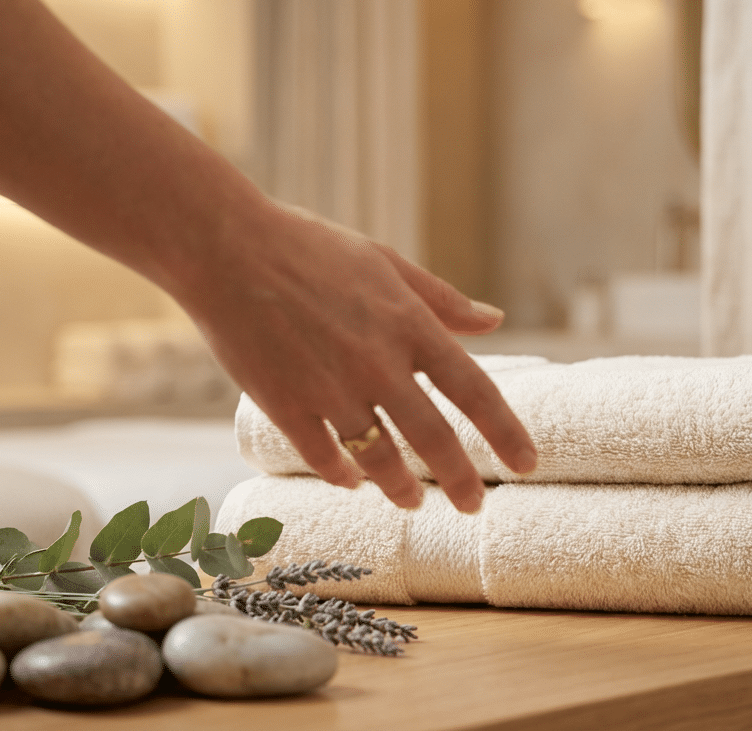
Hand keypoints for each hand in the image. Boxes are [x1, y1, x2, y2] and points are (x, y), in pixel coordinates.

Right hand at [166, 199, 537, 513]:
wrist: (224, 247)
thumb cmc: (308, 247)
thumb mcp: (385, 261)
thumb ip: (441, 299)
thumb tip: (494, 320)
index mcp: (408, 323)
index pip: (473, 389)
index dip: (505, 432)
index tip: (527, 462)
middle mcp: (377, 363)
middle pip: (434, 438)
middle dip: (461, 480)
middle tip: (474, 505)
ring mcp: (330, 389)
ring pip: (380, 459)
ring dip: (401, 486)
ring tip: (413, 501)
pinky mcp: (285, 406)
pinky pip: (325, 458)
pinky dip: (343, 475)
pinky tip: (353, 480)